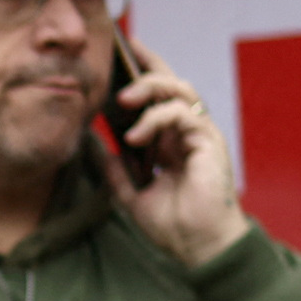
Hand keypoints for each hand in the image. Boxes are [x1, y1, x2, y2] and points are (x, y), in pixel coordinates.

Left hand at [110, 56, 252, 267]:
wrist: (199, 248)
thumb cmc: (174, 225)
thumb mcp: (131, 193)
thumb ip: (113, 169)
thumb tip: (91, 144)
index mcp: (171, 140)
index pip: (157, 97)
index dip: (141, 73)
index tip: (118, 54)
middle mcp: (187, 132)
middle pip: (171, 83)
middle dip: (148, 64)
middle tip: (123, 53)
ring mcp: (200, 134)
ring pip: (179, 90)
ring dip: (148, 89)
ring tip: (121, 100)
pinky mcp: (209, 141)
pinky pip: (182, 114)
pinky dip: (156, 119)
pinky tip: (135, 137)